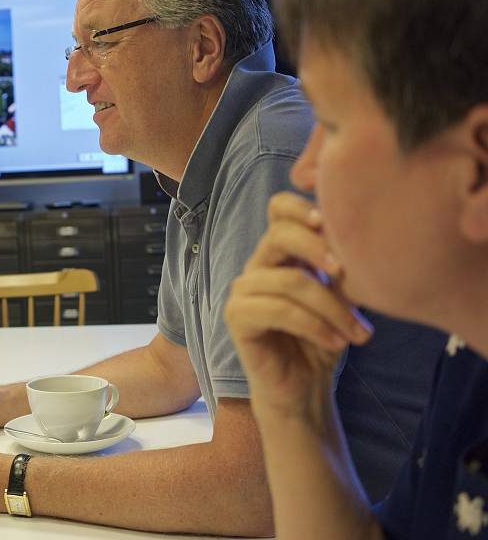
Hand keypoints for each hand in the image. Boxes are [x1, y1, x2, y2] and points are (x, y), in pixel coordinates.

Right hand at [224, 192, 372, 418]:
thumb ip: (342, 269)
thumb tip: (359, 244)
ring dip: (330, 307)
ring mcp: (243, 290)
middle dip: (317, 249)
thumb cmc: (323, 339)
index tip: (332, 223)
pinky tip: (336, 342)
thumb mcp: (342, 299)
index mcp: (281, 253)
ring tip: (358, 333)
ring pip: (289, 280)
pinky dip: (314, 325)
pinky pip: (278, 310)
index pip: (279, 209)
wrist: (305, 388)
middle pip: (278, 234)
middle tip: (348, 273)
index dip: (302, 208)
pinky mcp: (237, 317)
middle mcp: (258, 266)